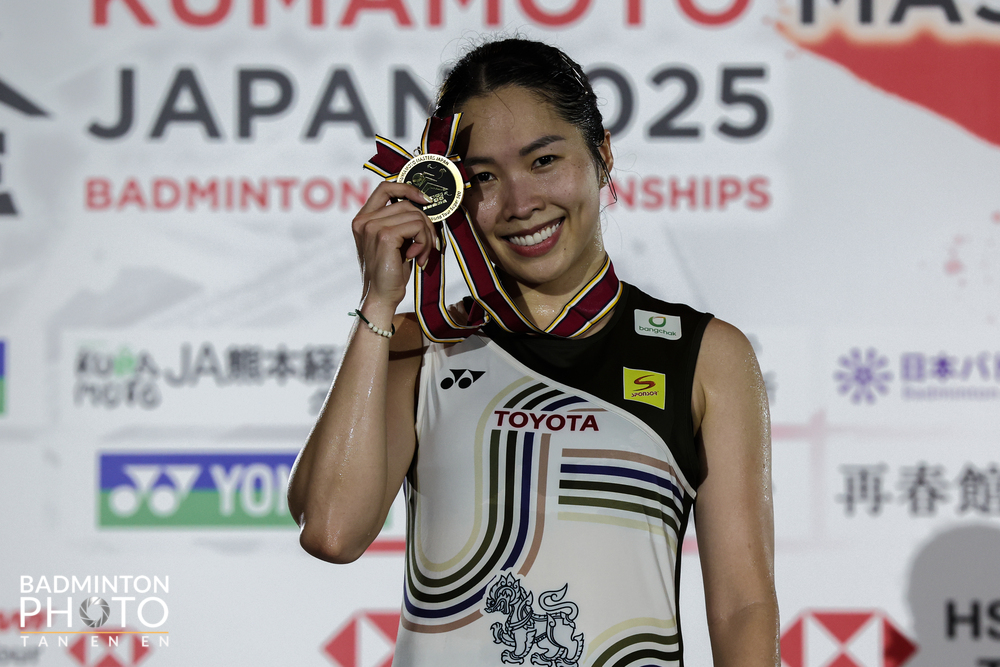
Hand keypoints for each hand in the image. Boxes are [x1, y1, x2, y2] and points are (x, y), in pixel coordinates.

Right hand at [352, 182, 437, 309]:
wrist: (381, 296)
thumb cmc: (389, 272)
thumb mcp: (394, 241)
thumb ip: (400, 222)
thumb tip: (425, 206)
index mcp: (363, 219)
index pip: (385, 187)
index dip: (407, 188)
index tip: (425, 200)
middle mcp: (364, 220)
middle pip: (406, 203)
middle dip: (425, 222)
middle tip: (429, 243)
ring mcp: (373, 227)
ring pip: (415, 215)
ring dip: (426, 236)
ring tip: (421, 254)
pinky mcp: (385, 236)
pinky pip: (417, 227)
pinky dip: (424, 242)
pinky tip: (417, 257)